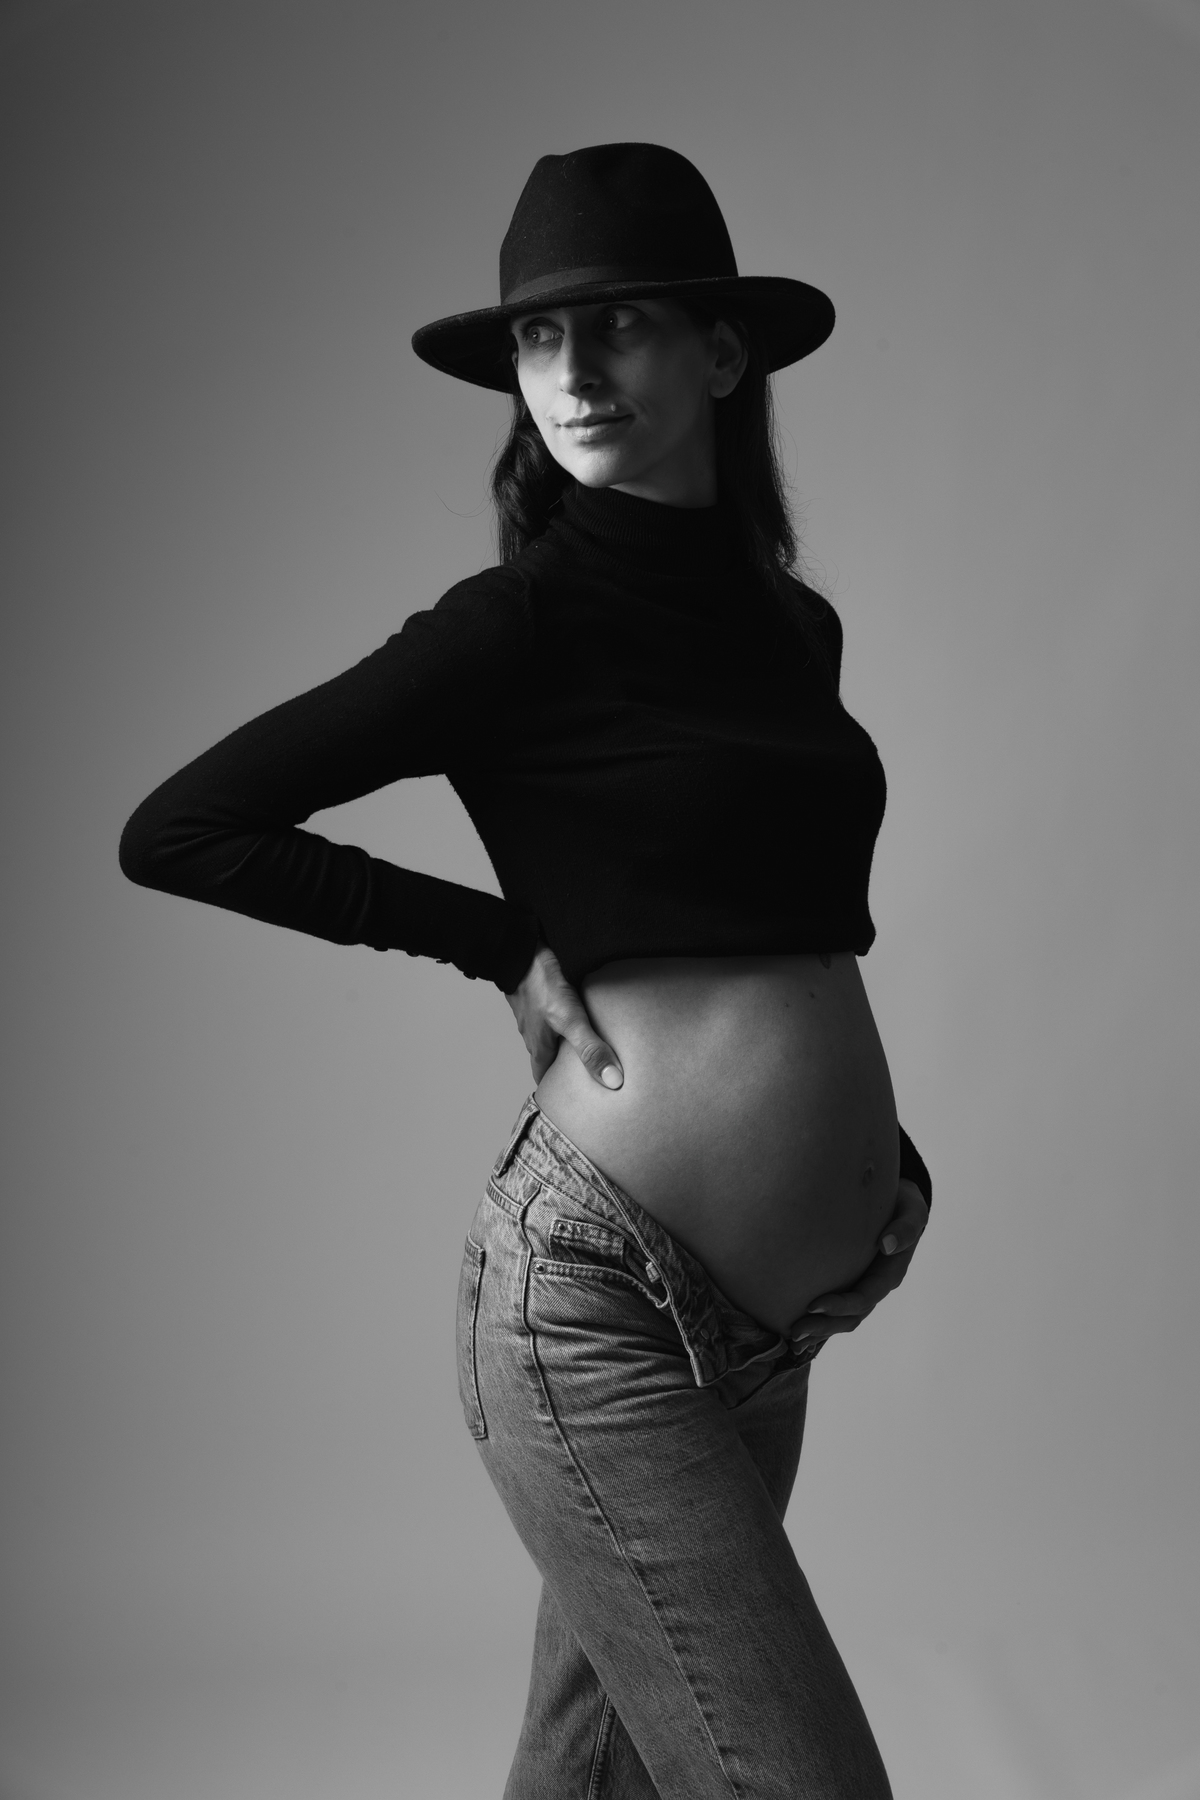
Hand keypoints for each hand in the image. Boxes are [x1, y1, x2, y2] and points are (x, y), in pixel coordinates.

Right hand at [505, 940, 623, 1089]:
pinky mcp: (538, 996)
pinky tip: (579, 1013)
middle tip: (585, 1077)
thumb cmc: (541, 986)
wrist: (519, 950)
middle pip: (548, 1060)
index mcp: (539, 1048)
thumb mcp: (571, 1020)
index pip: (544, 1080)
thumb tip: (613, 1081)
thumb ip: (590, 1049)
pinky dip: (564, 1021)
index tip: (567, 1104)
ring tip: (587, 1047)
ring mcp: (534, 1015)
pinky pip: (551, 1016)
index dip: (554, 1093)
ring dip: (565, 1044)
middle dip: (564, 1070)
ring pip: (550, 1037)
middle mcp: (534, 1035)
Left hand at [787, 1178, 928, 1352]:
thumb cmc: (904, 1205)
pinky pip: (834, 1308)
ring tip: (793, 1338)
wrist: (897, 1202)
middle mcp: (875, 1286)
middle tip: (796, 1332)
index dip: (840, 1305)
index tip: (812, 1306)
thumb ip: (905, 1228)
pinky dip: (818, 1322)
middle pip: (851, 1316)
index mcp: (890, 1273)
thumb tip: (887, 1245)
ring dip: (819, 1331)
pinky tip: (795, 1330)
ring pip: (841, 1319)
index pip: (864, 1297)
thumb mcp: (912, 1212)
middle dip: (824, 1327)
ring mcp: (861, 1287)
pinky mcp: (849, 1282)